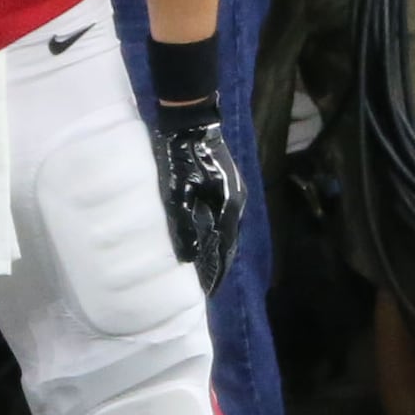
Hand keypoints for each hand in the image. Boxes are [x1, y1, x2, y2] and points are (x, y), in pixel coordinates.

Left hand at [152, 103, 244, 290]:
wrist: (191, 122)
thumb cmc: (181, 155)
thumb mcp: (178, 191)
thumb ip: (184, 224)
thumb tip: (188, 257)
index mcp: (228, 206)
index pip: (224, 248)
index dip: (215, 270)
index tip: (207, 292)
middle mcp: (237, 202)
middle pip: (230, 241)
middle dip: (220, 264)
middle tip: (208, 286)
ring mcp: (234, 192)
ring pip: (229, 229)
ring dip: (220, 249)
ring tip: (208, 268)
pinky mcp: (228, 185)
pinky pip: (225, 217)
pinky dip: (218, 233)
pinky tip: (209, 238)